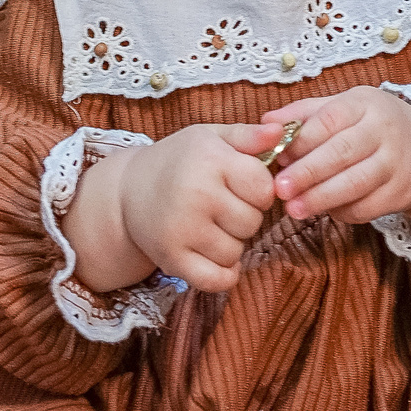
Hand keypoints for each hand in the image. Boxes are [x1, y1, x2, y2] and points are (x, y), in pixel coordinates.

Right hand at [69, 124, 279, 294]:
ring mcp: (183, 229)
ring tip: (211, 226)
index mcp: (211, 159)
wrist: (127, 191)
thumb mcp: (211, 137)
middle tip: (223, 206)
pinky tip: (214, 257)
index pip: (263, 188)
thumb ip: (249, 135)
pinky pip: (216, 280)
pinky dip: (223, 275)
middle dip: (245, 217)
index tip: (242, 186)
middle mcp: (197, 193)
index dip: (259, 190)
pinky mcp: (172, 259)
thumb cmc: (179, 160)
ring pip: (236, 252)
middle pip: (252, 222)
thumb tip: (282, 130)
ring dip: (231, 244)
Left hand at [263, 88, 410, 230]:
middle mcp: (385, 131)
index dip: (303, 139)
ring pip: (356, 183)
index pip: (331, 119)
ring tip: (293, 209)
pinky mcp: (402, 193)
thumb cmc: (370, 126)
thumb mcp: (343, 107)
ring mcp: (397, 163)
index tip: (278, 156)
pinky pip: (368, 207)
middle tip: (279, 189)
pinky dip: (342, 212)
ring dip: (321, 198)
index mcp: (365, 104)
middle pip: (343, 152)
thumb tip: (265, 122)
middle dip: (308, 172)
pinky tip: (324, 212)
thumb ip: (303, 114)